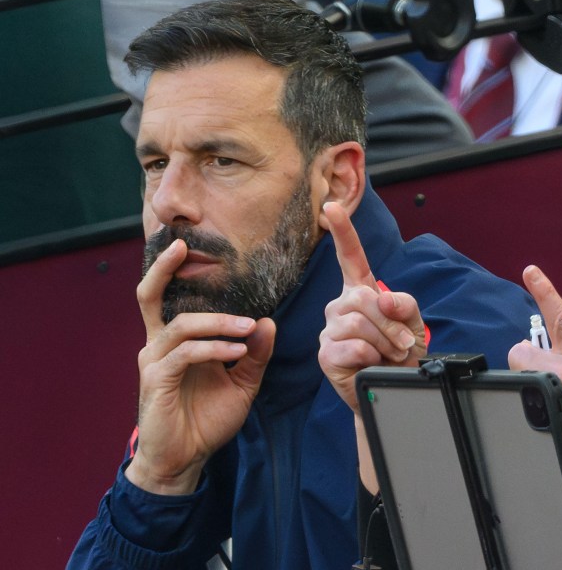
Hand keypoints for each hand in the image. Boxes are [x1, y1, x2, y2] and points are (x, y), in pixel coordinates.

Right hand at [126, 238, 274, 494]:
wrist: (185, 461)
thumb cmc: (207, 420)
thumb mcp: (242, 384)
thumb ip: (254, 354)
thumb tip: (267, 321)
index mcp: (176, 341)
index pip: (169, 297)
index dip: (171, 269)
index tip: (187, 244)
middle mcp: (159, 344)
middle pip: (150, 296)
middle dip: (163, 268)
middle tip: (184, 246)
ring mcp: (154, 361)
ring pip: (182, 325)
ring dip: (218, 323)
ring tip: (247, 328)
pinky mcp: (155, 380)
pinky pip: (185, 353)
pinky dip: (214, 348)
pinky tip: (236, 352)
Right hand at [318, 202, 425, 414]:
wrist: (395, 389)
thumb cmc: (400, 355)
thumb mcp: (413, 324)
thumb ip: (404, 304)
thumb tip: (383, 298)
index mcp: (360, 291)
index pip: (351, 256)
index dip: (343, 231)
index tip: (332, 207)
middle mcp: (340, 306)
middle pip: (364, 298)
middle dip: (391, 324)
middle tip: (402, 346)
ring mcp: (331, 329)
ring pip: (359, 323)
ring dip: (384, 343)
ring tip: (389, 356)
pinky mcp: (326, 353)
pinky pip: (353, 347)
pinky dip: (371, 357)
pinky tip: (371, 365)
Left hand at [508, 266, 561, 508]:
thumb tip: (536, 352)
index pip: (561, 316)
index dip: (544, 291)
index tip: (529, 271)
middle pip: (524, 348)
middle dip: (525, 365)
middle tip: (543, 389)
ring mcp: (558, 375)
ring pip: (518, 362)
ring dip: (522, 378)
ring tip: (543, 400)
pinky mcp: (548, 388)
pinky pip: (517, 377)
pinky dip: (520, 389)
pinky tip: (538, 406)